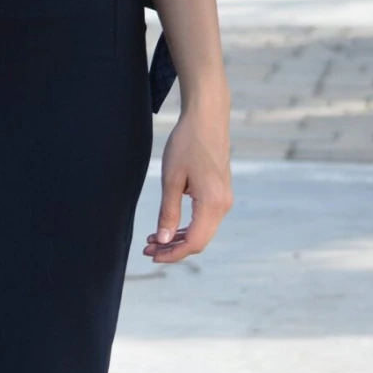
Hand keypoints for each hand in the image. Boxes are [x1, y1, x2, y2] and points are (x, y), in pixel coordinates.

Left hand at [144, 109, 231, 264]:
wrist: (207, 117)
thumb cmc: (187, 143)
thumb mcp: (172, 179)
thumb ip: (168, 212)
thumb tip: (162, 240)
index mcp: (212, 204)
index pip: (193, 242)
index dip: (172, 254)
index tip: (151, 254)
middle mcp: (223, 205)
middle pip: (199, 241)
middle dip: (173, 249)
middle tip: (147, 249)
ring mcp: (224, 199)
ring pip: (202, 231)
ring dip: (179, 238)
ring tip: (154, 239)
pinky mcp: (221, 193)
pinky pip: (205, 219)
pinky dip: (188, 226)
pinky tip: (169, 225)